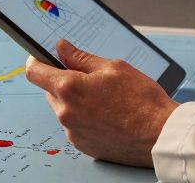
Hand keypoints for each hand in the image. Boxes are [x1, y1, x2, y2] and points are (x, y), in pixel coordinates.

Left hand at [25, 40, 178, 167]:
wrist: (160, 135)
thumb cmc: (142, 100)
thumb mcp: (113, 67)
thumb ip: (81, 57)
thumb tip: (62, 48)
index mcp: (69, 88)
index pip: (34, 72)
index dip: (36, 61)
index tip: (42, 57)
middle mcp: (66, 113)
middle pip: (49, 91)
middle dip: (62, 81)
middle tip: (88, 77)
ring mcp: (73, 132)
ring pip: (63, 109)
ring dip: (74, 101)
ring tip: (104, 99)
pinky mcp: (83, 146)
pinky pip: (75, 126)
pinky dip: (84, 118)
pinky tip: (106, 114)